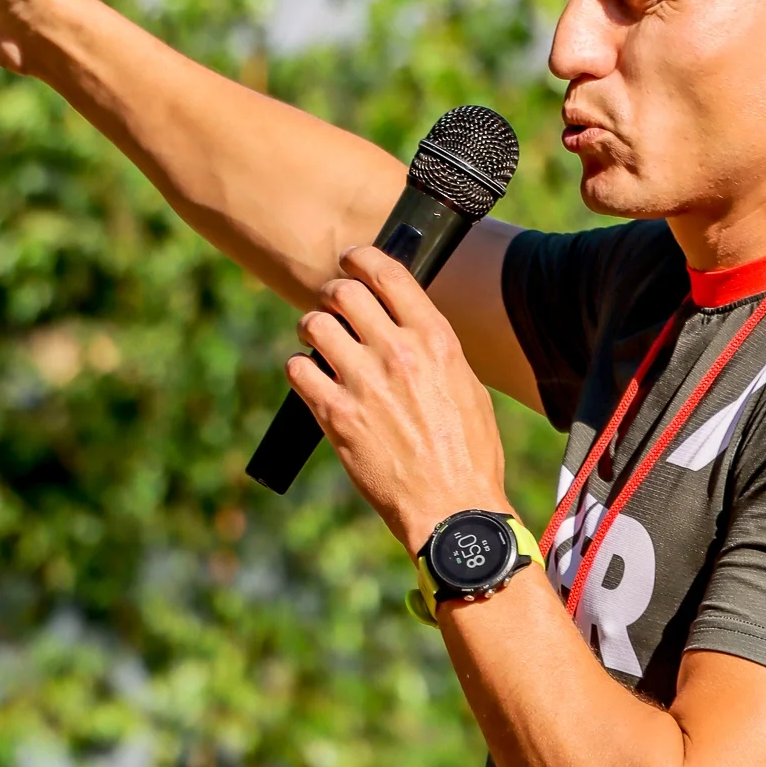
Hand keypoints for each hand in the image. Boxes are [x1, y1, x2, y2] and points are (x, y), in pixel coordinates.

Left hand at [288, 246, 510, 554]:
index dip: (361, 258)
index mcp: (436, 340)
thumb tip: (406, 324)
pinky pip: (298, 369)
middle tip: (331, 307)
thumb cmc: (467, 453)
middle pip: (343, 292)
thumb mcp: (467, 386)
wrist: (451, 507)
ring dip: (311, 329)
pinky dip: (300, 369)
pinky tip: (311, 379)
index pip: (388, 273)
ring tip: (318, 343)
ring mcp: (363, 383)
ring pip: (314, 325)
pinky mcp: (336, 415)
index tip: (351, 260)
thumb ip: (434, 349)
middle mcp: (398, 352)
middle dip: (332, 294)